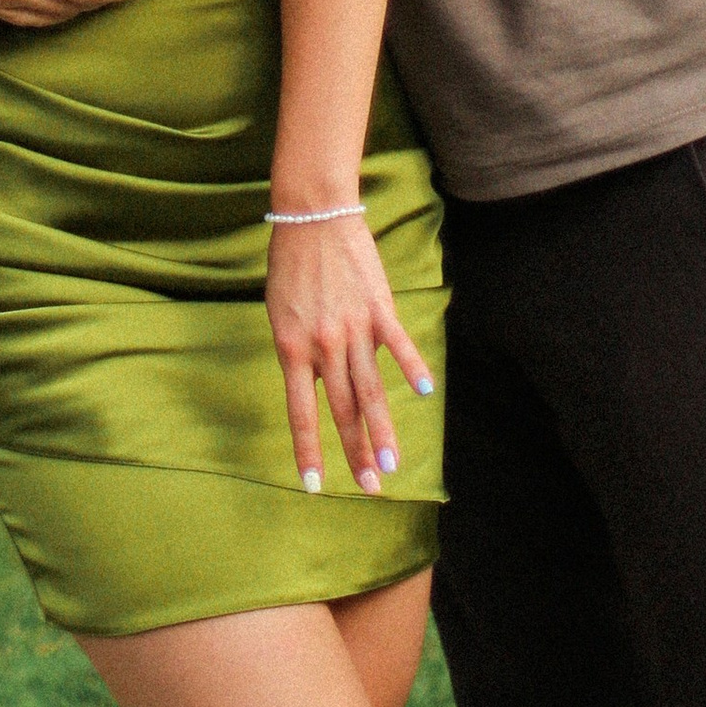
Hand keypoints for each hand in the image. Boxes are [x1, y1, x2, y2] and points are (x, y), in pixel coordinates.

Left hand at [265, 212, 431, 498]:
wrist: (312, 218)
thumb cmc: (291, 266)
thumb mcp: (281, 314)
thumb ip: (301, 352)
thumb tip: (323, 384)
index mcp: (291, 348)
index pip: (301, 412)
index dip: (308, 451)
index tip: (314, 486)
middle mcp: (323, 345)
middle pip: (343, 410)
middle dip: (356, 452)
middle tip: (371, 488)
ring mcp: (353, 328)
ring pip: (370, 389)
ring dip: (383, 430)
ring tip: (393, 464)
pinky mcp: (378, 308)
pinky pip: (398, 345)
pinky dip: (412, 370)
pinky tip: (424, 394)